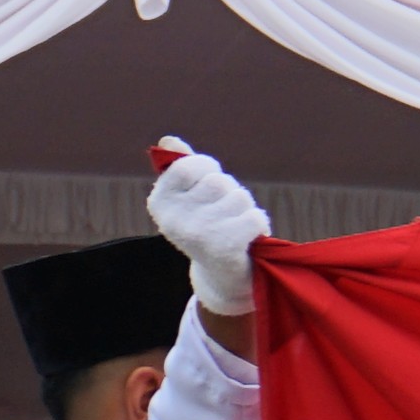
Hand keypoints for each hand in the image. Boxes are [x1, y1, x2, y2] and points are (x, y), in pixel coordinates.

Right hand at [146, 140, 271, 317]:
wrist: (222, 277)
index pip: (191, 165)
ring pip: (240, 197)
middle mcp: (174, 219)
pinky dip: (258, 226)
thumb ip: (182, 167)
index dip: (209, 171)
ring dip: (245, 210)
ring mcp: (198, 234)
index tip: (210, 190)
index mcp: (160, 202)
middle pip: (219, 181)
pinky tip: (247, 240)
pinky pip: (255, 217)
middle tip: (225, 216)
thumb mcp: (191, 197)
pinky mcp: (223, 247)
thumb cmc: (209, 227)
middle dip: (230, 194)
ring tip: (235, 228)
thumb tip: (169, 141)